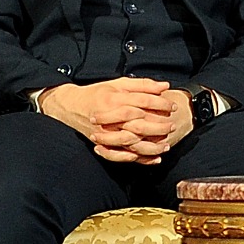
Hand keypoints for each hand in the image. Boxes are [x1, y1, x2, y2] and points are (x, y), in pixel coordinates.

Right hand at [39, 78, 187, 163]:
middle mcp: (109, 119)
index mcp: (113, 100)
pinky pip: (121, 156)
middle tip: (172, 126)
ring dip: (151, 146)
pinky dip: (137, 159)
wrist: (71, 107)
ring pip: (131, 143)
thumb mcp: (118, 84)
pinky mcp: (103, 145)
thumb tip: (165, 85)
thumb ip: (142, 84)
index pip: (142, 102)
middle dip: (159, 127)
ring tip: (166, 145)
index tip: (172, 107)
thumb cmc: (98, 94)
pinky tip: (153, 159)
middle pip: (138, 124)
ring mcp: (105, 134)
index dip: (160, 104)